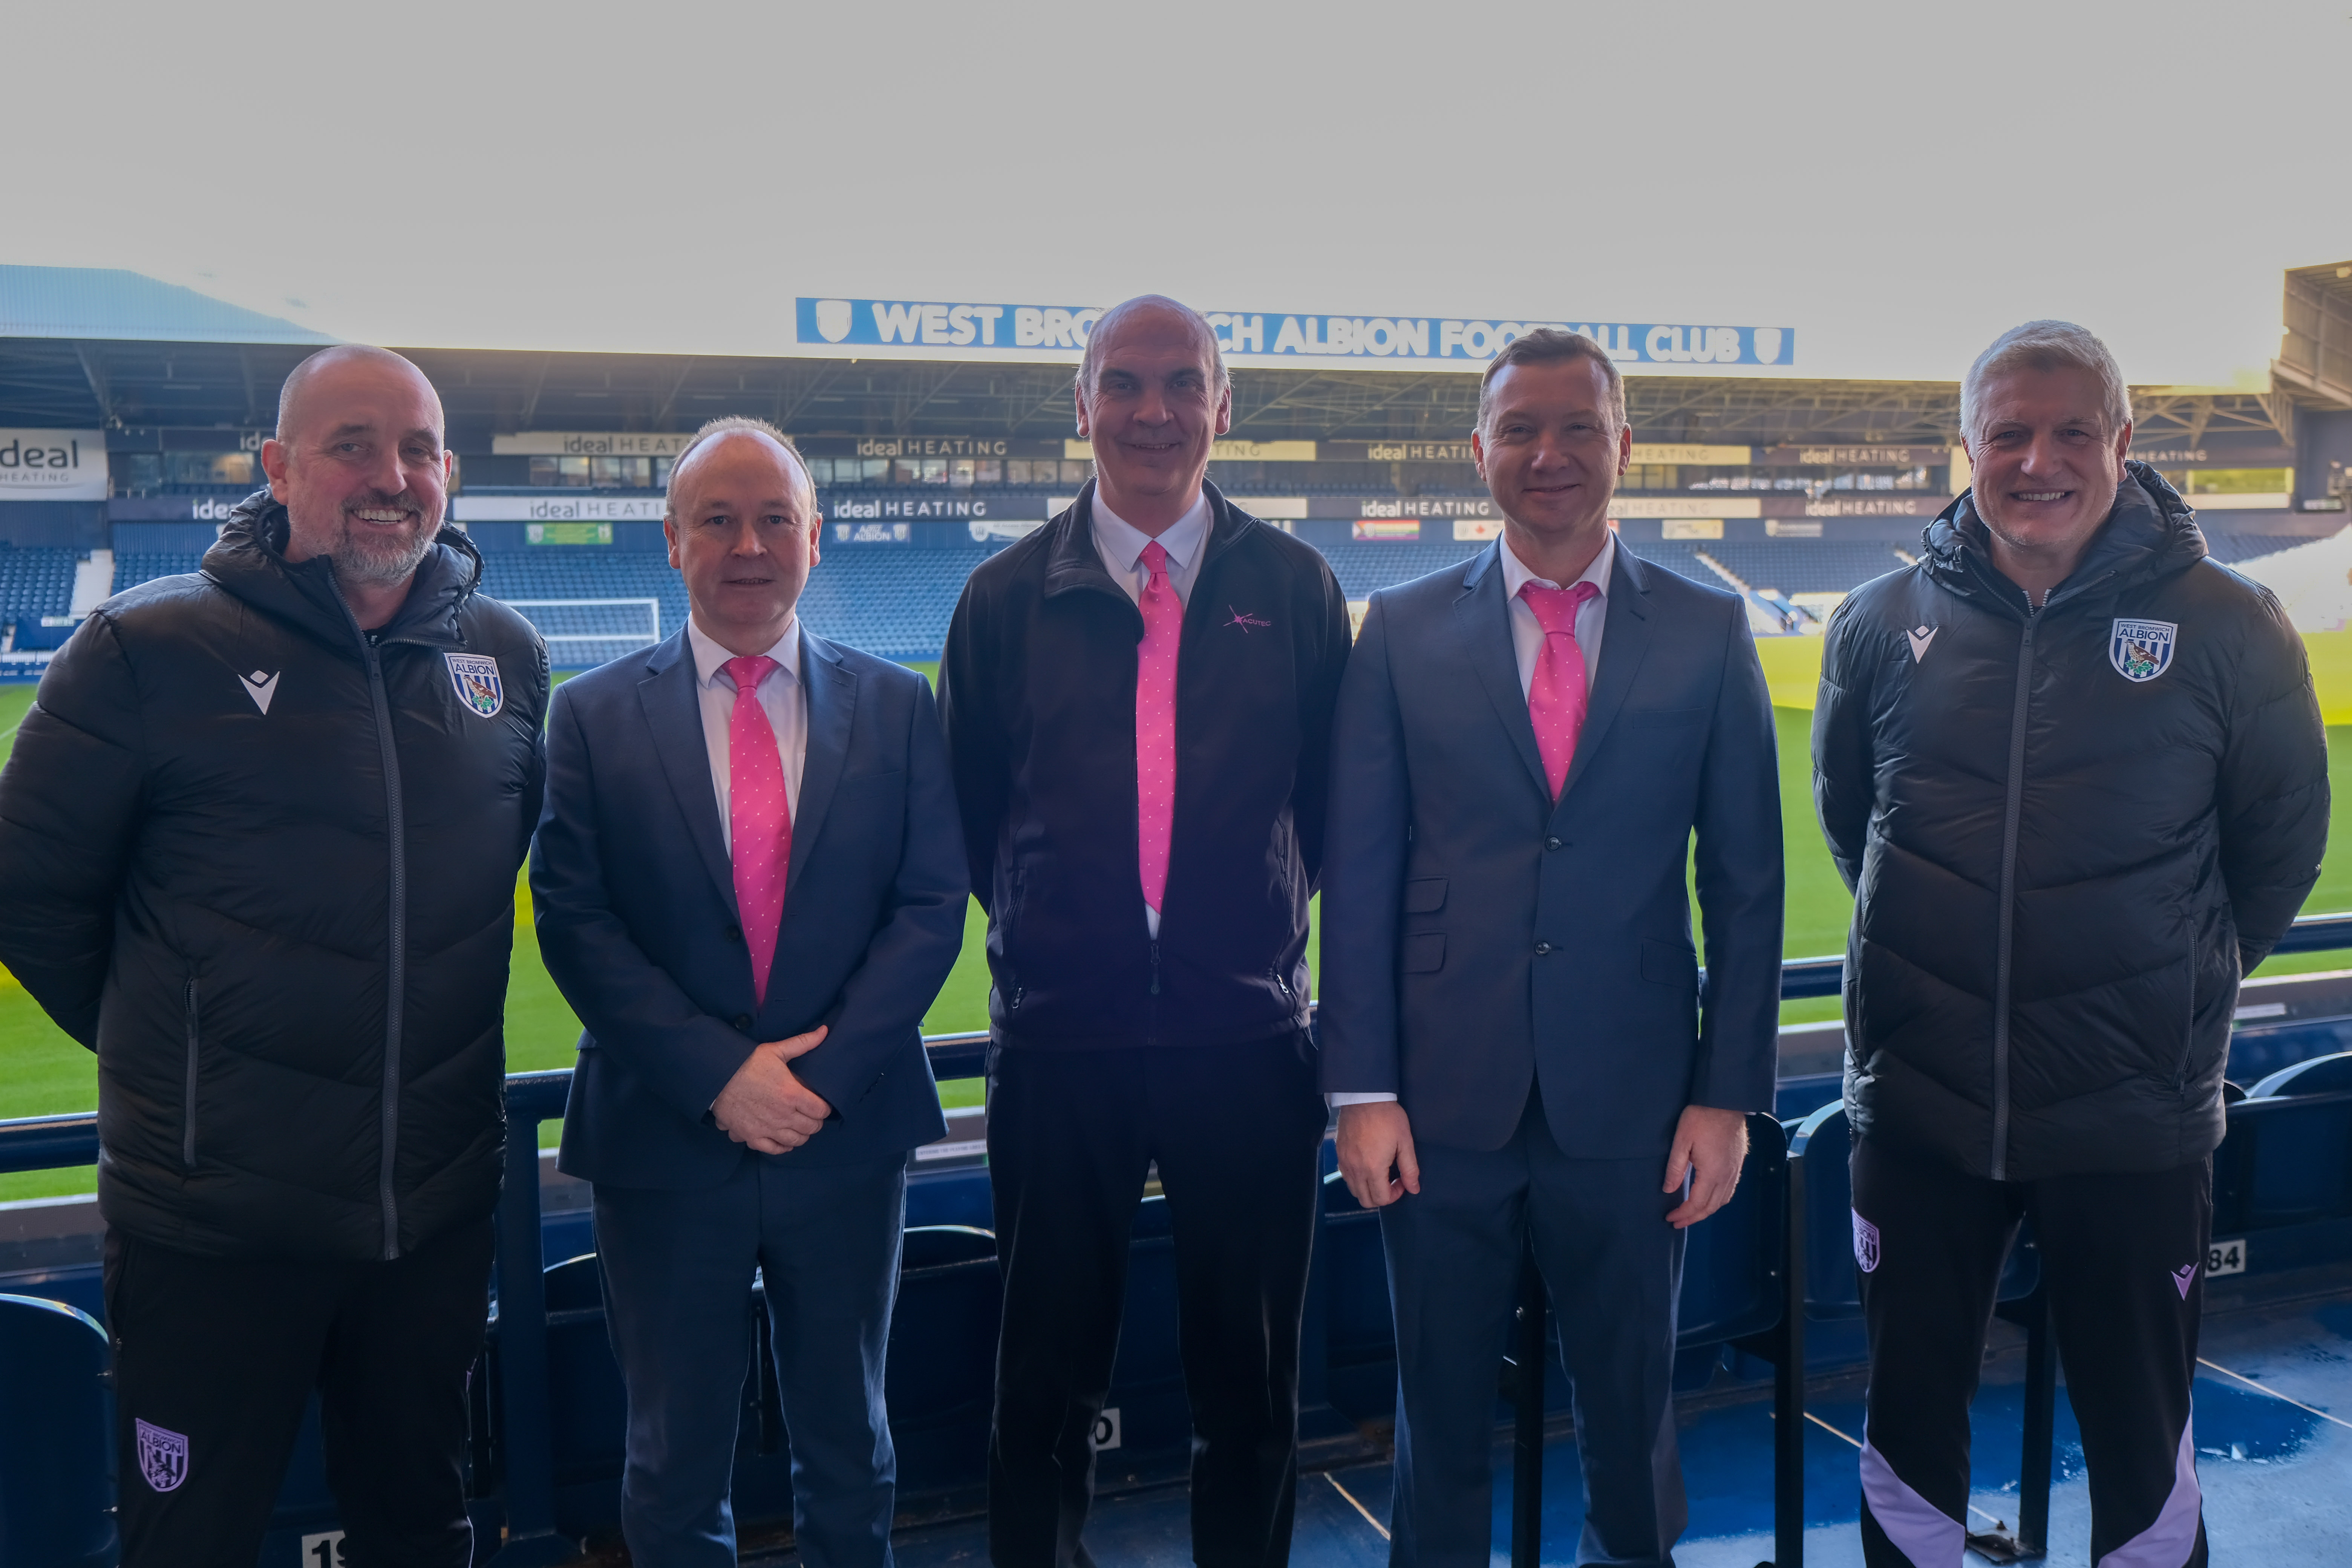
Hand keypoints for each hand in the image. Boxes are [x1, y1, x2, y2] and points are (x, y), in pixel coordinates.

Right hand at [711, 1025, 833, 1154]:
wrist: (716, 1077)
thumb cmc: (746, 1062)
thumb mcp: (776, 1050)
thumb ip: (803, 1043)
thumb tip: (825, 1031)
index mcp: (792, 1093)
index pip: (821, 1111)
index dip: (825, 1108)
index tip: (821, 1104)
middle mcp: (782, 1114)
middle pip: (811, 1127)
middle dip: (815, 1122)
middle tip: (812, 1115)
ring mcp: (767, 1128)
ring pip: (796, 1140)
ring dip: (802, 1134)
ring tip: (800, 1126)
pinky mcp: (752, 1136)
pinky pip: (774, 1149)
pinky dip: (783, 1147)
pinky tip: (785, 1141)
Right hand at [1336, 1101, 1420, 1207]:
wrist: (1364, 1097)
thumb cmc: (1388, 1117)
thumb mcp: (1405, 1142)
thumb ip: (1410, 1168)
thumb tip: (1414, 1189)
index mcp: (1373, 1168)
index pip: (1381, 1199)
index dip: (1395, 1195)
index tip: (1402, 1181)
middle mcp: (1355, 1169)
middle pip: (1366, 1200)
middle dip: (1382, 1197)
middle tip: (1392, 1181)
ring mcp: (1344, 1162)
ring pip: (1354, 1191)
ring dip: (1368, 1189)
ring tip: (1380, 1175)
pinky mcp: (1339, 1154)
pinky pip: (1346, 1178)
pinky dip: (1357, 1180)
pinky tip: (1367, 1167)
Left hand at [1662, 1104, 1746, 1228]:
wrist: (1726, 1101)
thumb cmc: (1701, 1117)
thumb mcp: (1681, 1140)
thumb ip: (1675, 1167)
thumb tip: (1669, 1190)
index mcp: (1712, 1172)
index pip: (1697, 1203)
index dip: (1684, 1214)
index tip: (1670, 1218)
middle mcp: (1726, 1175)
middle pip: (1711, 1206)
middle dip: (1694, 1217)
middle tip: (1677, 1222)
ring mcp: (1735, 1170)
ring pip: (1722, 1200)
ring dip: (1706, 1211)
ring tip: (1691, 1214)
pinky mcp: (1738, 1163)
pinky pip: (1729, 1190)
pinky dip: (1718, 1200)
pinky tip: (1709, 1198)